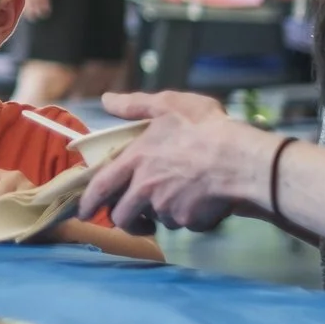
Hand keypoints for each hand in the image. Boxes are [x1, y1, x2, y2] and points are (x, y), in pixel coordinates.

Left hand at [81, 90, 266, 234]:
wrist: (240, 159)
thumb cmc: (204, 128)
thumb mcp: (168, 105)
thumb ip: (134, 105)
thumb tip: (108, 100)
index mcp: (135, 161)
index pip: (100, 187)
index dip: (88, 201)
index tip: (84, 211)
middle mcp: (146, 189)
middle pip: (121, 215)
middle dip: (124, 219)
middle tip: (132, 217)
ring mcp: (167, 208)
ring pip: (155, 219)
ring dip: (159, 214)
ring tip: (174, 199)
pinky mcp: (189, 221)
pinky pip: (184, 223)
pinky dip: (188, 215)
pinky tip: (201, 199)